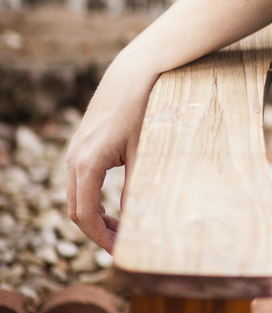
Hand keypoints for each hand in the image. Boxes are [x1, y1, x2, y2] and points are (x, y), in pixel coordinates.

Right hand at [64, 51, 156, 250]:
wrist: (134, 73)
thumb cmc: (143, 108)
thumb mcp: (145, 150)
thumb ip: (137, 186)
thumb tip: (134, 219)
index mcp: (87, 164)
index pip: (85, 215)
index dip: (101, 237)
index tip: (119, 250)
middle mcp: (74, 159)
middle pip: (76, 209)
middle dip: (98, 230)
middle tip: (123, 244)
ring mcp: (75, 151)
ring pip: (76, 196)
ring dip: (95, 215)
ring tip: (121, 228)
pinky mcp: (82, 145)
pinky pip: (80, 181)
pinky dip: (93, 199)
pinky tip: (113, 206)